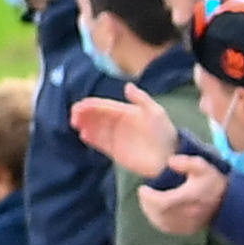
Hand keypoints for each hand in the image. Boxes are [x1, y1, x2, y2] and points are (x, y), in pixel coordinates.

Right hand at [71, 90, 185, 177]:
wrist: (170, 158)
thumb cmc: (165, 134)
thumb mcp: (155, 112)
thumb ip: (141, 99)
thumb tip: (127, 86)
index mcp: (127, 112)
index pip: (104, 106)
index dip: (91, 105)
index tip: (79, 107)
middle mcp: (119, 123)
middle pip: (96, 117)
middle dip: (83, 115)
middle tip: (74, 116)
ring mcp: (116, 138)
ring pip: (96, 129)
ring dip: (84, 126)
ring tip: (76, 124)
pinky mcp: (115, 152)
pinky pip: (100, 144)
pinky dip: (91, 139)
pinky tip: (84, 136)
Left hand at [137, 153, 227, 237]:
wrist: (230, 202)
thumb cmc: (214, 182)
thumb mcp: (203, 166)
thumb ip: (186, 162)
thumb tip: (170, 161)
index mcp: (188, 198)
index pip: (162, 202)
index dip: (148, 197)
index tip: (143, 188)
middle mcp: (187, 214)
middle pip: (158, 213)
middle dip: (146, 203)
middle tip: (143, 193)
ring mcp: (187, 224)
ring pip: (161, 222)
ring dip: (150, 212)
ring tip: (147, 202)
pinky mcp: (188, 230)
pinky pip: (167, 228)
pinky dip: (157, 221)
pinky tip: (156, 213)